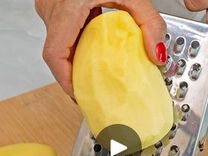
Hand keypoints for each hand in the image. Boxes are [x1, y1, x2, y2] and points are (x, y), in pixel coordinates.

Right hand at [35, 0, 166, 97]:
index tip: (78, 95)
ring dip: (73, 65)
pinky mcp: (55, 8)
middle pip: (56, 56)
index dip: (65, 81)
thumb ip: (148, 22)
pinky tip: (89, 56)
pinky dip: (74, 50)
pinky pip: (61, 37)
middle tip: (89, 90)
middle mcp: (52, 10)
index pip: (54, 55)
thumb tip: (157, 55)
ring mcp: (51, 9)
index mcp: (66, 8)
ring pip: (57, 48)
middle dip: (72, 77)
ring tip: (90, 78)